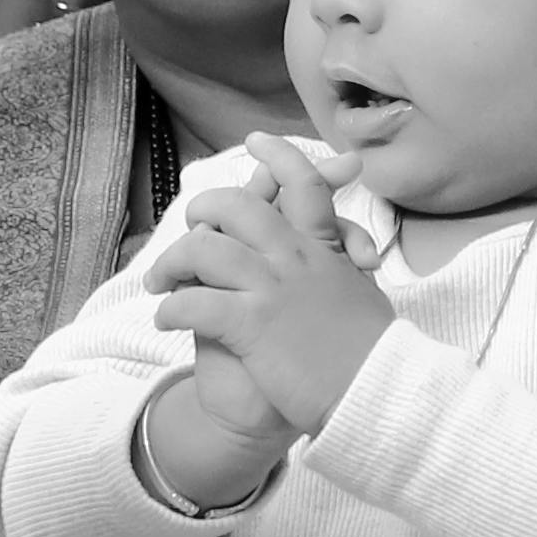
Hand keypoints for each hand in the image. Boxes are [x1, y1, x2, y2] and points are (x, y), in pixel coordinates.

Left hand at [138, 136, 388, 444]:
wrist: (378, 394)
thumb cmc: (373, 355)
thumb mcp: (365, 296)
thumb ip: (346, 269)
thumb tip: (348, 257)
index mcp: (324, 248)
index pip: (303, 183)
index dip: (277, 157)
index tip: (256, 142)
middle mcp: (296, 257)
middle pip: (237, 205)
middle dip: (204, 208)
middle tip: (190, 225)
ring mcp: (272, 287)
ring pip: (204, 248)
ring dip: (171, 262)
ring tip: (157, 283)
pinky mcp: (252, 324)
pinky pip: (195, 303)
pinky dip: (171, 308)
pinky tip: (164, 319)